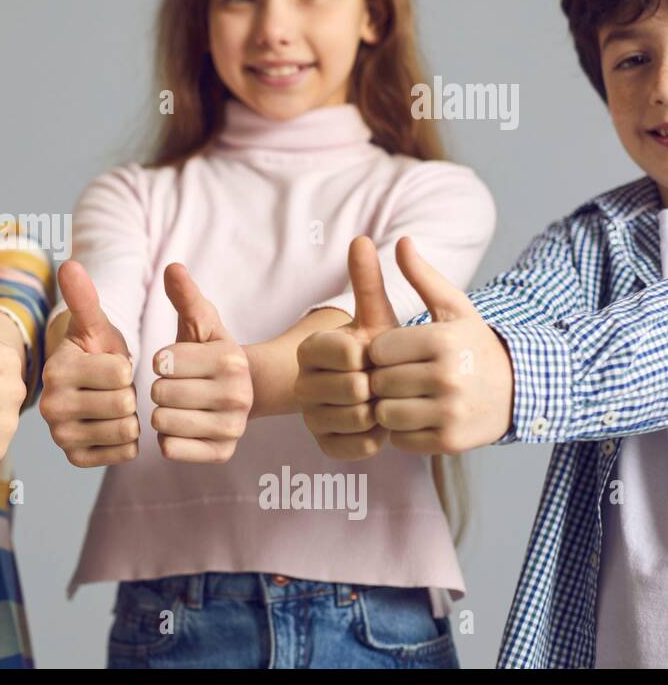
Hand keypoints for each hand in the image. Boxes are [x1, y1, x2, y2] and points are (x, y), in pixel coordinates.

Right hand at [40, 260, 139, 467]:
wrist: (89, 385)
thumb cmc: (96, 351)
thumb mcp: (95, 324)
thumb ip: (84, 298)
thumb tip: (68, 263)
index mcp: (55, 370)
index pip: (119, 372)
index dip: (126, 365)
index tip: (111, 363)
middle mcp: (50, 407)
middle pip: (123, 404)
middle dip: (129, 393)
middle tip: (115, 387)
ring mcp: (61, 436)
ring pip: (125, 430)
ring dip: (130, 417)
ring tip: (114, 405)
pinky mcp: (75, 459)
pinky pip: (124, 453)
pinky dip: (128, 440)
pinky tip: (114, 425)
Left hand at [151, 263, 250, 462]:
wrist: (239, 392)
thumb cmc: (208, 353)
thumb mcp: (199, 322)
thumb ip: (184, 296)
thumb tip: (172, 267)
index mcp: (231, 359)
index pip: (163, 363)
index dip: (160, 361)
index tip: (173, 362)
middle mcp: (238, 396)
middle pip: (160, 394)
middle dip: (160, 387)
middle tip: (177, 385)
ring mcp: (233, 428)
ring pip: (162, 422)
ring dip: (161, 413)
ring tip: (178, 404)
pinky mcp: (223, 454)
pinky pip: (170, 448)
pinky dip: (167, 438)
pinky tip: (182, 425)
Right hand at [295, 236, 398, 459]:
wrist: (373, 388)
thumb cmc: (377, 348)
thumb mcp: (375, 314)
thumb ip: (367, 281)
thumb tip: (362, 239)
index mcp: (309, 348)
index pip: (348, 353)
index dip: (371, 355)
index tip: (373, 351)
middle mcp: (301, 383)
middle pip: (353, 389)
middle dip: (378, 384)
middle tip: (381, 379)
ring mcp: (310, 416)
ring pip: (356, 418)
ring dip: (381, 411)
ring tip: (382, 400)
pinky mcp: (323, 445)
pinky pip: (359, 446)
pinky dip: (377, 436)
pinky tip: (379, 423)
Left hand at [368, 237, 513, 452]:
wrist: (523, 389)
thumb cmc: (475, 344)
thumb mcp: (455, 308)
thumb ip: (423, 277)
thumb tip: (401, 241)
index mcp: (443, 342)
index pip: (378, 351)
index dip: (380, 354)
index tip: (394, 354)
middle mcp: (448, 377)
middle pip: (379, 384)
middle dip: (382, 381)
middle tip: (398, 378)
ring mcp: (450, 412)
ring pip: (386, 414)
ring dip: (389, 408)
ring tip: (405, 397)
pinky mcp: (450, 442)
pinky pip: (401, 440)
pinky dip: (403, 432)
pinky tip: (418, 417)